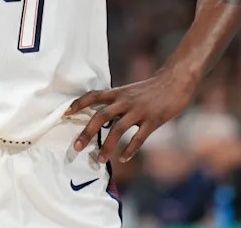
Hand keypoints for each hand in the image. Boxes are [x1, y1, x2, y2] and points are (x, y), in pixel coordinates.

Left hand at [65, 72, 195, 163]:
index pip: (93, 96)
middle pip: (100, 116)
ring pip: (118, 130)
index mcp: (118, 92)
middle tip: (77, 146)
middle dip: (87, 132)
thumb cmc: (152, 87)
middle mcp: (125, 101)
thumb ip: (117, 101)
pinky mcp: (153, 120)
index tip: (65, 113)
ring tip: (100, 159)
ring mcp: (139, 111)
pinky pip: (139, 138)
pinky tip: (123, 158)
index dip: (78, 103)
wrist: (175, 80)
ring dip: (107, 146)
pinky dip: (130, 149)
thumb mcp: (130, 90)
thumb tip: (102, 116)